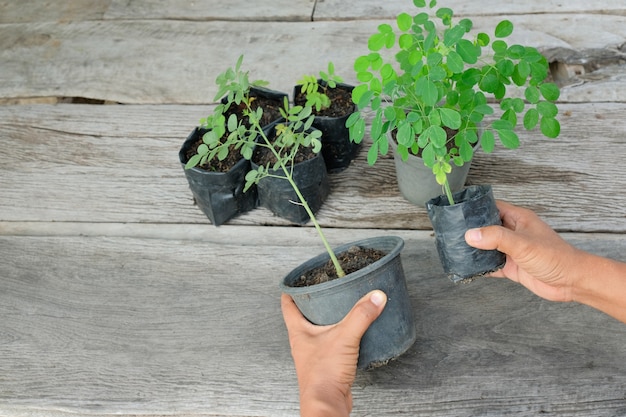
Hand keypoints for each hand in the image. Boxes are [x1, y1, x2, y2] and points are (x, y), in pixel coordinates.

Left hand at [281, 290, 386, 416]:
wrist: (326, 403)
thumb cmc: (323, 375)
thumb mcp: (344, 337)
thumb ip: (361, 315)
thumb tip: (375, 297)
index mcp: (298, 331)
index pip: (288, 304)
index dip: (292, 288)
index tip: (300, 277)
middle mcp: (303, 341)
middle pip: (304, 315)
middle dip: (315, 301)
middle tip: (326, 289)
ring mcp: (314, 353)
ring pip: (319, 330)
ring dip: (329, 319)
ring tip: (342, 307)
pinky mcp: (327, 363)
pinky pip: (333, 344)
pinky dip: (341, 335)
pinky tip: (353, 333)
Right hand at [464, 200, 582, 301]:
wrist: (571, 282)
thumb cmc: (556, 257)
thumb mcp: (523, 244)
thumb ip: (496, 238)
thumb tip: (471, 235)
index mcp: (518, 218)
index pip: (491, 207)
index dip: (475, 208)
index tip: (458, 212)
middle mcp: (513, 232)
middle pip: (486, 227)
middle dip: (471, 230)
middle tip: (451, 232)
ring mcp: (512, 250)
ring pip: (487, 246)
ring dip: (474, 249)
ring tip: (455, 249)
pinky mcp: (511, 266)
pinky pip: (490, 264)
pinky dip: (480, 266)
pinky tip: (469, 267)